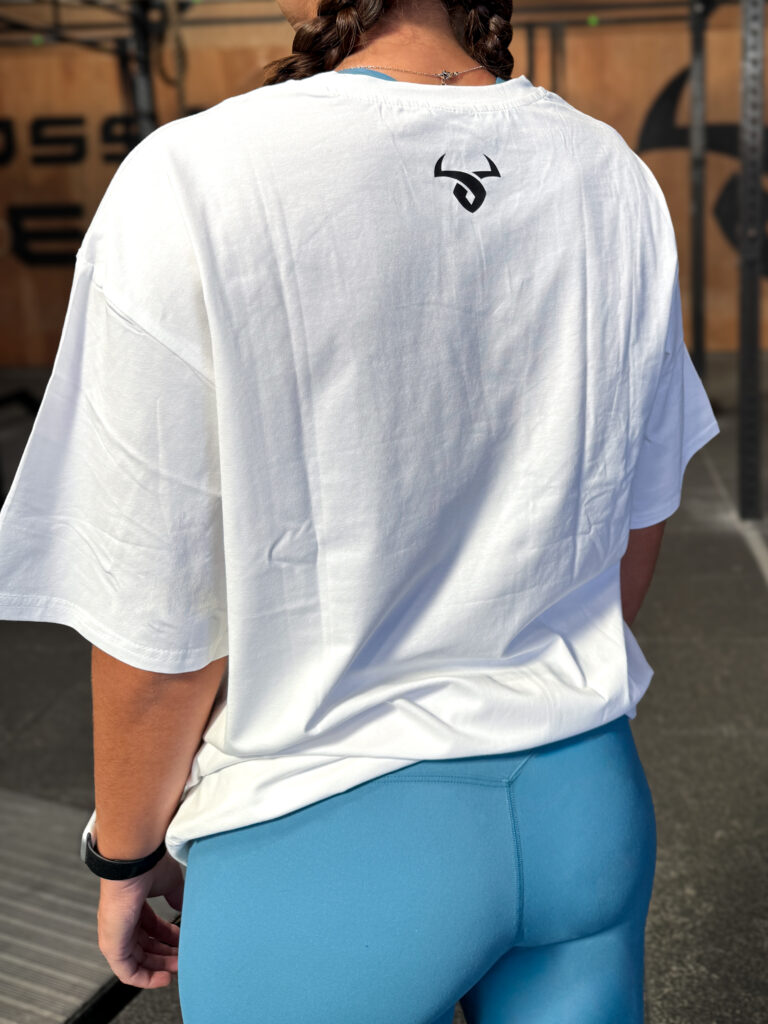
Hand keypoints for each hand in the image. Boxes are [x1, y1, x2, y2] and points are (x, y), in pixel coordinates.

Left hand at [97, 851, 184, 987]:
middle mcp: (122, 921)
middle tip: (184, 958)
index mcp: (133, 905)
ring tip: (179, 967)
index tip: (183, 943)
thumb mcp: (169, 884)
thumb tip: (185, 908)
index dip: (168, 938)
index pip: (151, 928)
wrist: (134, 861)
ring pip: (137, 961)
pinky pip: (127, 971)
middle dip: (166, 954)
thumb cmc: (147, 865)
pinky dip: (146, 978)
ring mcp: (115, 934)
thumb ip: (176, 898)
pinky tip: (163, 978)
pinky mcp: (112, 945)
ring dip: (159, 967)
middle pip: (145, 946)